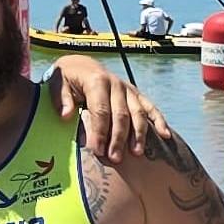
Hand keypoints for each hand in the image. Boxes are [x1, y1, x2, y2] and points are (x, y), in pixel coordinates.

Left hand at [52, 59, 171, 163]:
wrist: (80, 65)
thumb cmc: (66, 78)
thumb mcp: (57, 83)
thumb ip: (61, 99)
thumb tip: (67, 115)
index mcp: (97, 81)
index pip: (101, 110)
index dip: (99, 131)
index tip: (97, 150)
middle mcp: (116, 85)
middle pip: (121, 114)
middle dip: (118, 138)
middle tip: (114, 158)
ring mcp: (128, 90)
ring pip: (137, 113)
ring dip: (138, 134)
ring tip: (136, 153)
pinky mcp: (135, 94)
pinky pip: (150, 107)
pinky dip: (159, 121)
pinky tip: (166, 135)